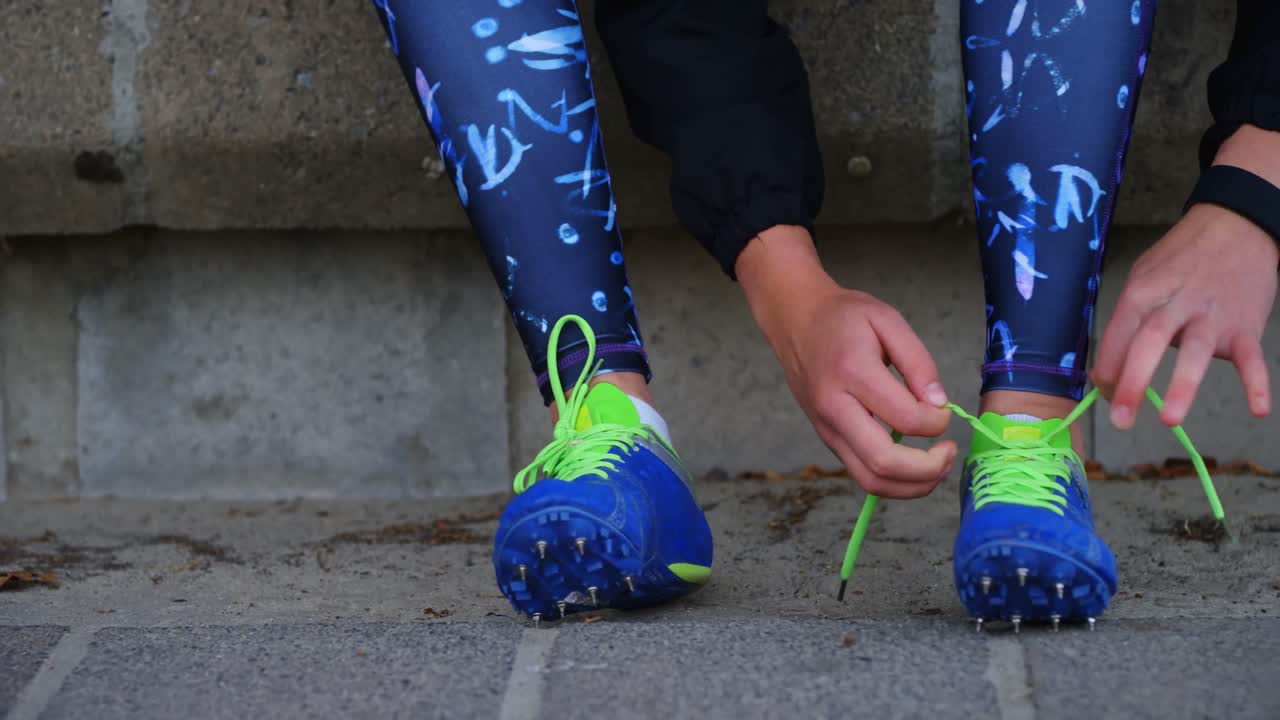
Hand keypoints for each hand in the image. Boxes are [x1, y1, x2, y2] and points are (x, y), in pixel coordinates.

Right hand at [737, 227, 955, 498]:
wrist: (794, 320)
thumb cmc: (842, 317)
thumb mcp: (887, 320)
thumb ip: (918, 361)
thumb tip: (938, 404)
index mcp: (853, 373)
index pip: (904, 419)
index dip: (937, 422)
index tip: (945, 410)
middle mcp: (834, 408)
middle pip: (883, 463)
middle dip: (928, 470)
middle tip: (949, 453)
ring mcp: (827, 428)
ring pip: (870, 480)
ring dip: (912, 485)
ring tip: (937, 467)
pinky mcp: (827, 438)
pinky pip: (862, 473)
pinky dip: (894, 480)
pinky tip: (913, 463)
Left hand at [1092, 203, 1277, 427]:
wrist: (1237, 226)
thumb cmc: (1181, 258)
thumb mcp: (1144, 277)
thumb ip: (1128, 321)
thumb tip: (1107, 371)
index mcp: (1143, 292)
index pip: (1118, 333)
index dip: (1107, 366)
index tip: (1100, 394)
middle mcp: (1176, 304)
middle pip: (1149, 342)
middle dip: (1132, 382)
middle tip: (1120, 419)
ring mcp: (1213, 316)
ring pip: (1196, 351)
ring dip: (1182, 386)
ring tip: (1170, 420)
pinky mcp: (1246, 327)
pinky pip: (1252, 359)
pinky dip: (1258, 383)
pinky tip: (1258, 409)